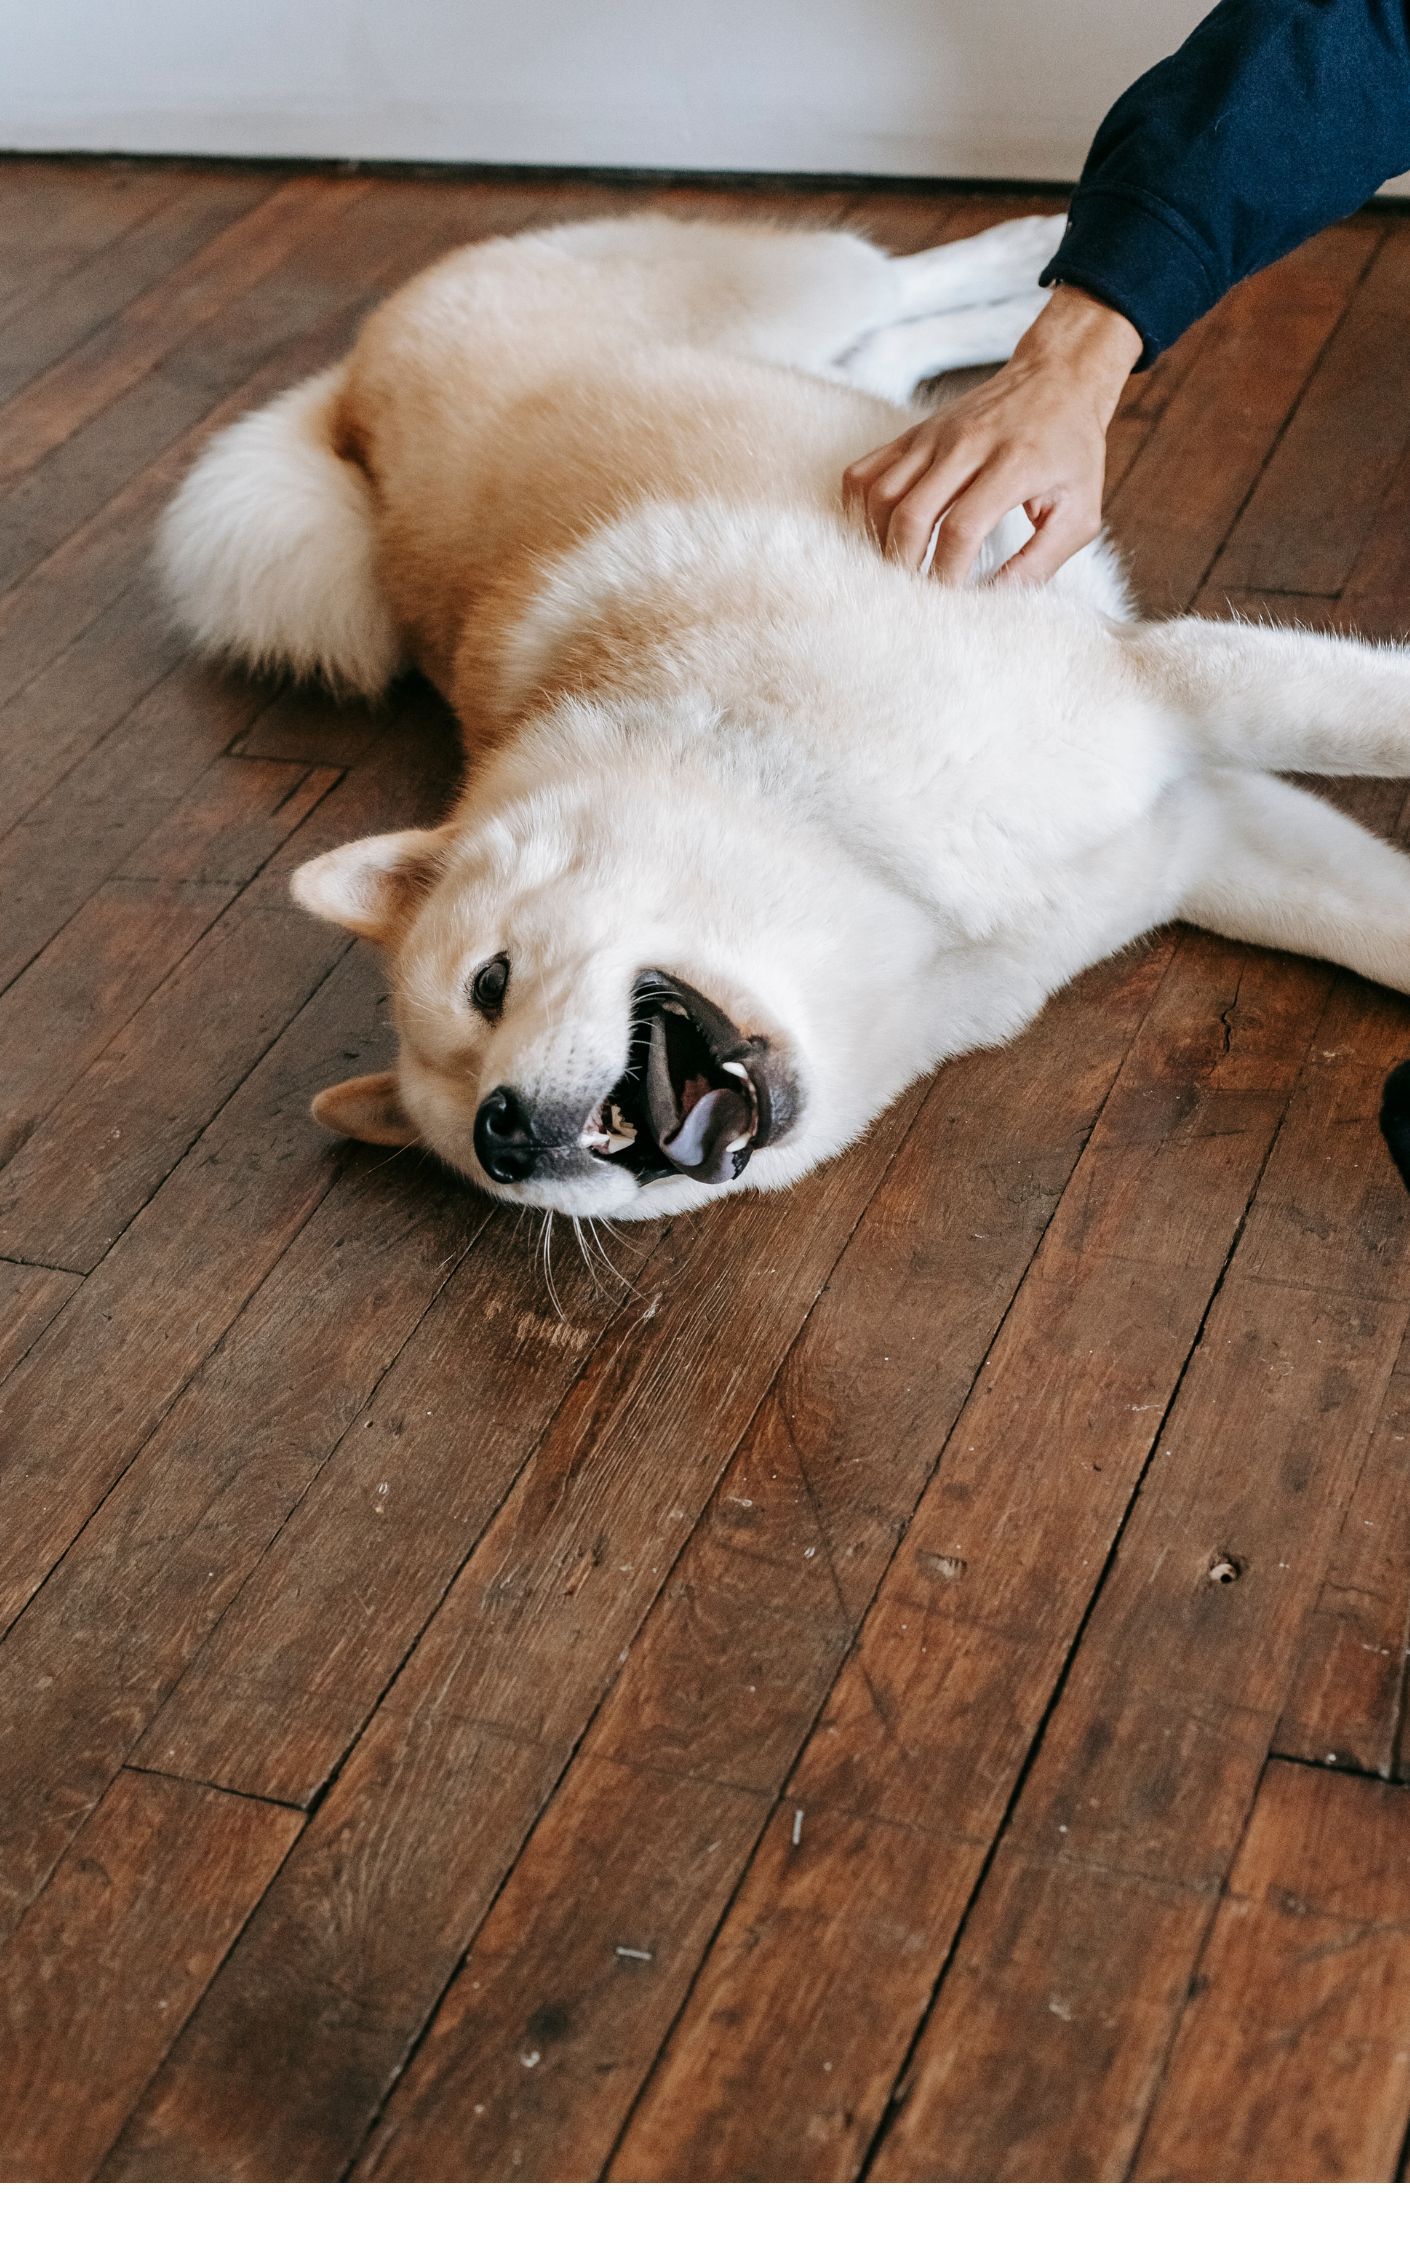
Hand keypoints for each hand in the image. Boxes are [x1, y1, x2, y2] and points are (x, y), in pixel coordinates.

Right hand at [842, 285, 1141, 586]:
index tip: (948, 599)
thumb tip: (998, 598)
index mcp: (1013, 464)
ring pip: (880, 494)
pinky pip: (865, 470)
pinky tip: (878, 532)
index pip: (962, 528)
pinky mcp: (915, 433)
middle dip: (906, 565)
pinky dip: (859, 508)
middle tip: (914, 593)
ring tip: (896, 566)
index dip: (948, 572)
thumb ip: (1042, 561)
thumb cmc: (1072, 452)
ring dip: (879, 540)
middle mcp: (967, 445)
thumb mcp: (1080, 512)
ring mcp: (934, 435)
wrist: (1056, 379)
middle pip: (912, 515)